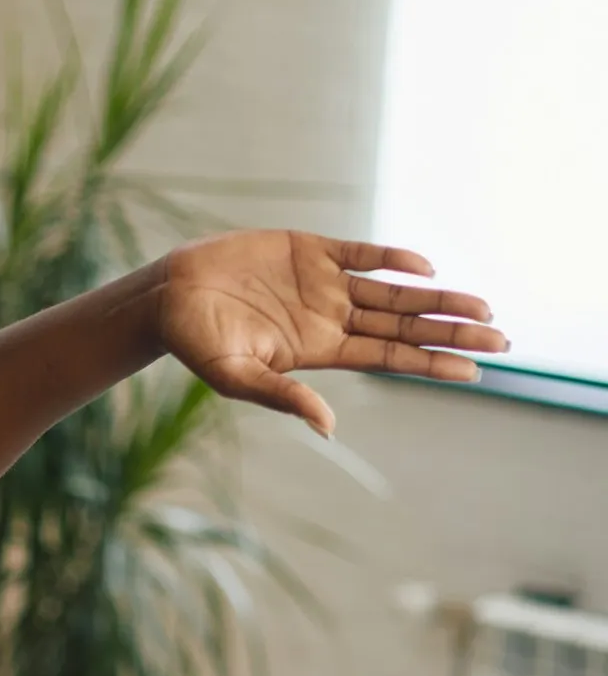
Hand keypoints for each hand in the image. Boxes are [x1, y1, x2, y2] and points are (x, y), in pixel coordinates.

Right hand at [155, 232, 507, 437]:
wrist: (170, 296)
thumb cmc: (197, 344)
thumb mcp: (237, 378)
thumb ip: (284, 397)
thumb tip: (328, 427)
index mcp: (321, 351)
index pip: (391, 357)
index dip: (433, 361)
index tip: (474, 369)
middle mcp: (332, 317)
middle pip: (406, 324)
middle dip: (453, 330)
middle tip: (503, 336)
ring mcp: (324, 282)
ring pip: (396, 291)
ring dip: (438, 297)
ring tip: (482, 304)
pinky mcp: (310, 248)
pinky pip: (362, 252)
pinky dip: (392, 257)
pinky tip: (424, 266)